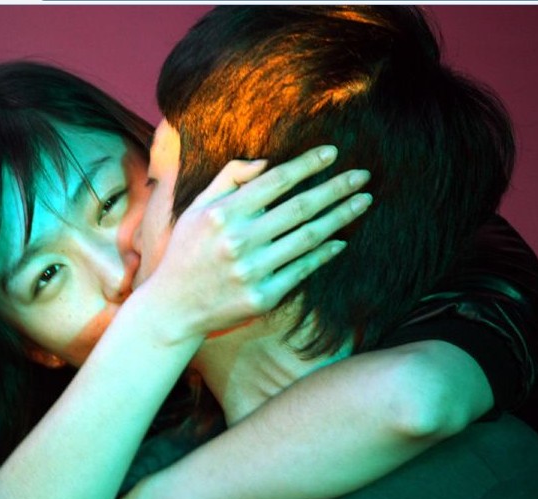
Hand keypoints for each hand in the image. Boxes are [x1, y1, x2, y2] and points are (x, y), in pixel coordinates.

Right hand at [148, 145, 371, 339]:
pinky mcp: (264, 296)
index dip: (307, 165)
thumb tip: (266, 163)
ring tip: (363, 202)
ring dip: (340, 217)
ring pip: (308, 237)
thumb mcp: (196, 208)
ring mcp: (253, 271)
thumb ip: (228, 179)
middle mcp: (239, 241)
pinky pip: (303, 269)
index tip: (332, 153)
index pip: (275, 182)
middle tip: (363, 176)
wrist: (174, 307)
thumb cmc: (186, 251)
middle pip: (300, 208)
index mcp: (222, 214)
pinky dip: (325, 253)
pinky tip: (340, 240)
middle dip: (336, 188)